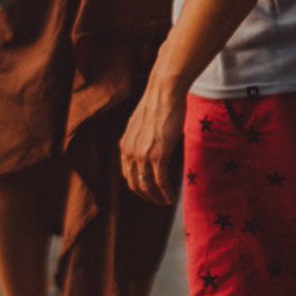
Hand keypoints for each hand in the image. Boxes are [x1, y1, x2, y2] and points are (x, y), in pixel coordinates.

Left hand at [120, 73, 185, 204]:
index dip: (137, 185)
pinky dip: (165, 193)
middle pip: (134, 184)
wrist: (164, 94)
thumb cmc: (157, 104)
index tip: (147, 190)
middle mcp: (130, 152)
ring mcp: (143, 155)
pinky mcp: (158, 156)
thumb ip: (141, 138)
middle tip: (156, 201)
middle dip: (145, 196)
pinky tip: (171, 198)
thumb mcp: (142, 124)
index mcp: (124, 145)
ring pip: (146, 186)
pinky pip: (160, 182)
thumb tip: (151, 144)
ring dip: (156, 197)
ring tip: (164, 202)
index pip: (127, 174)